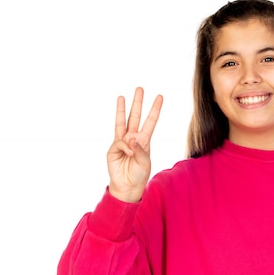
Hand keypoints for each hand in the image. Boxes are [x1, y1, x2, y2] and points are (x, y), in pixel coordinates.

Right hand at [107, 87, 162, 201]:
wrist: (128, 186)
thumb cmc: (139, 174)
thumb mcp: (145, 162)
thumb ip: (140, 150)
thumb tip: (131, 139)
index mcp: (145, 140)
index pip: (151, 121)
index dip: (155, 109)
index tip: (160, 97)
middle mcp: (133, 138)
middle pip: (136, 116)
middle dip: (138, 103)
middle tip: (139, 88)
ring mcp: (123, 142)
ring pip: (123, 122)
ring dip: (122, 109)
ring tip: (122, 96)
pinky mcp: (113, 147)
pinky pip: (120, 142)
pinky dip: (125, 147)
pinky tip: (129, 154)